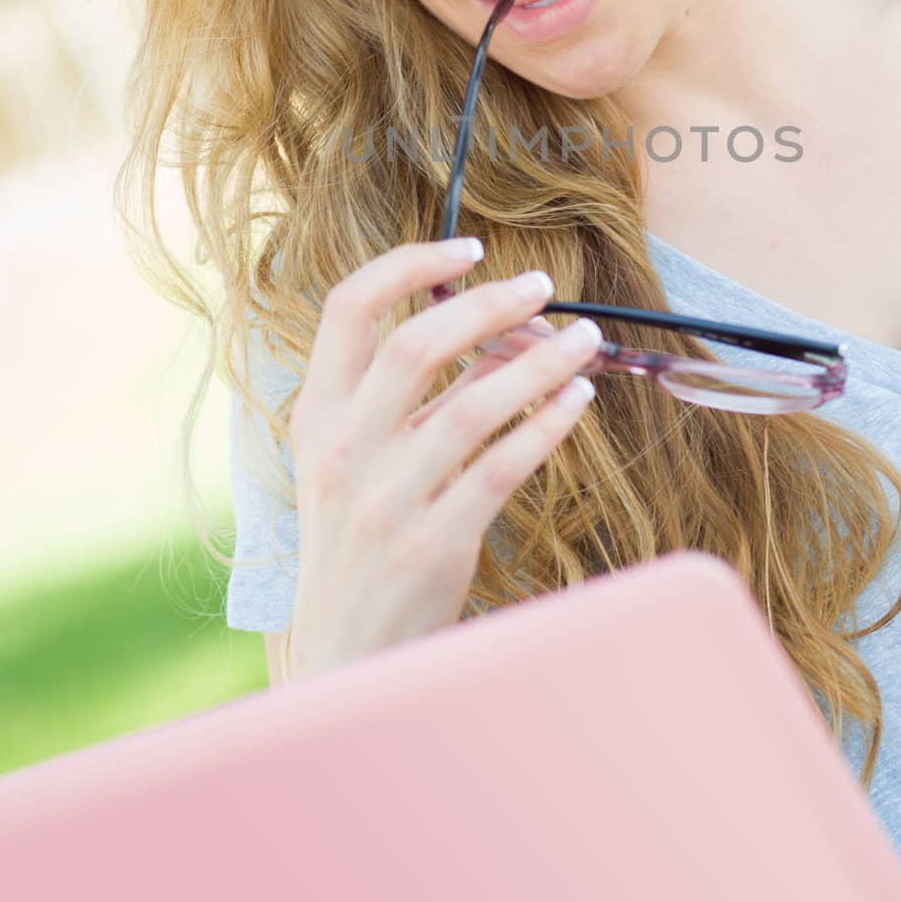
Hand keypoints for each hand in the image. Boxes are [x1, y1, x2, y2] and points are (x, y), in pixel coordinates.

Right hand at [285, 241, 601, 679]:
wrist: (344, 652)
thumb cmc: (358, 542)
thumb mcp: (354, 462)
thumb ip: (406, 399)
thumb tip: (493, 329)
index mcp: (315, 416)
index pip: (347, 308)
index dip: (407, 264)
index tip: (466, 250)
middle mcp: (342, 451)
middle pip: (418, 344)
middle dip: (490, 304)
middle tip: (543, 288)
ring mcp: (385, 500)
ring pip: (474, 403)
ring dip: (540, 363)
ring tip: (585, 342)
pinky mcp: (433, 543)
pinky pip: (504, 466)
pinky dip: (548, 423)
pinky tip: (577, 399)